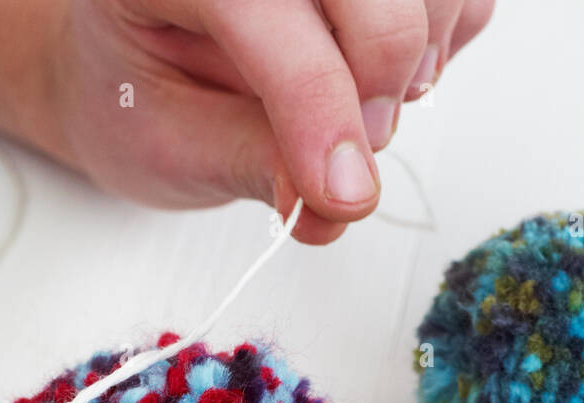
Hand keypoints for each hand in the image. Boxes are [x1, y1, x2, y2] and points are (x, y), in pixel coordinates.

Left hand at [48, 0, 496, 242]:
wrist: (140, 68)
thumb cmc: (139, 99)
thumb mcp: (172, 146)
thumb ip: (256, 165)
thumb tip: (339, 202)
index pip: (266, 5)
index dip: (317, 102)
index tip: (341, 191)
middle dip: (381, 65)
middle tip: (358, 146)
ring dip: (420, 55)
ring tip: (367, 113)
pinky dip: (444, 43)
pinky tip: (386, 80)